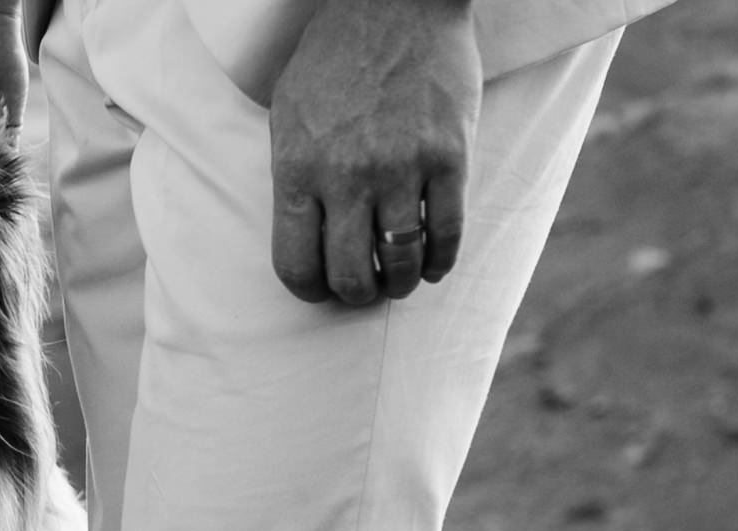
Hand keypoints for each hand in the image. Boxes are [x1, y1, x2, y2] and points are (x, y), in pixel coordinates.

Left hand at [269, 0, 480, 306]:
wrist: (395, 1)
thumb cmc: (336, 55)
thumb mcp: (288, 112)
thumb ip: (293, 174)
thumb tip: (303, 233)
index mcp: (298, 169)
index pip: (295, 264)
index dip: (310, 290)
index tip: (322, 289)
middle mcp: (347, 176)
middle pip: (350, 275)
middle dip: (356, 293)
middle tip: (366, 288)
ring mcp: (401, 168)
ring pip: (401, 262)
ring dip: (400, 283)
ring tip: (400, 279)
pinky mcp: (449, 156)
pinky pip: (448, 234)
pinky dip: (440, 261)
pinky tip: (434, 264)